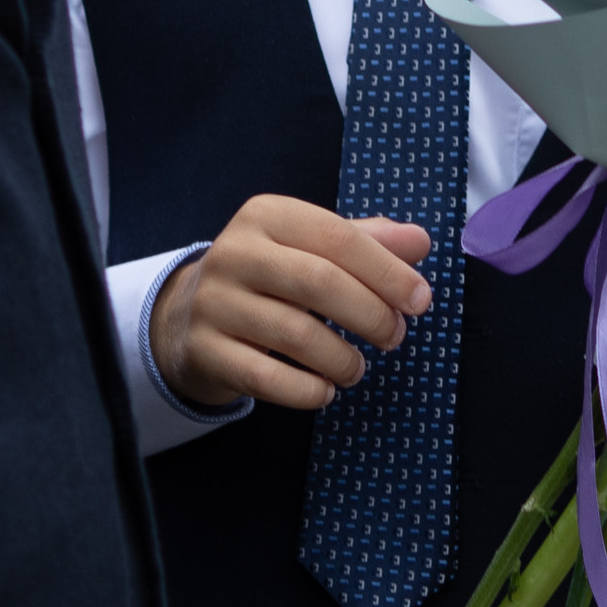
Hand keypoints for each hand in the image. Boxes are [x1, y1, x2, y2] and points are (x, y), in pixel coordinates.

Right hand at [149, 196, 432, 411]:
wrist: (186, 315)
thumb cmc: (268, 277)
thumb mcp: (310, 246)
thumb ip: (366, 242)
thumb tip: (419, 241)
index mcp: (267, 215)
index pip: (338, 237)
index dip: (387, 271)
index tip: (420, 300)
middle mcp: (235, 252)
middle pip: (319, 282)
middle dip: (370, 314)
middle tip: (394, 336)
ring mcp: (214, 303)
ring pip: (295, 334)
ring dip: (341, 358)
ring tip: (356, 368)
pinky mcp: (205, 351)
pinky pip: (265, 378)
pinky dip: (306, 390)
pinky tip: (325, 390)